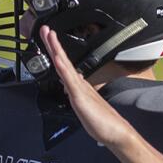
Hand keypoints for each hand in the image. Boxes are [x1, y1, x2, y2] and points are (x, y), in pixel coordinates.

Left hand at [39, 25, 135, 149]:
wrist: (116, 133)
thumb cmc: (101, 121)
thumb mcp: (82, 104)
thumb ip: (76, 92)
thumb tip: (71, 82)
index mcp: (77, 85)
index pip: (63, 65)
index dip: (55, 51)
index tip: (49, 38)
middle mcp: (78, 84)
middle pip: (62, 60)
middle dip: (53, 44)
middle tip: (46, 29)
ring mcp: (79, 90)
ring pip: (65, 66)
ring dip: (56, 50)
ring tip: (50, 36)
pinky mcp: (80, 98)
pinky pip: (70, 80)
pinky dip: (64, 68)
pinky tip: (58, 59)